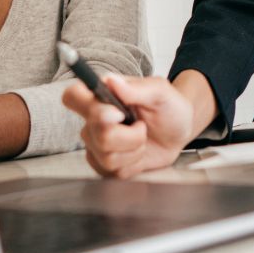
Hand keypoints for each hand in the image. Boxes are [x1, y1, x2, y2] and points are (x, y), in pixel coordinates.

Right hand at [62, 75, 194, 178]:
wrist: (180, 130)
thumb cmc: (169, 106)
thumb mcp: (160, 91)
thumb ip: (137, 88)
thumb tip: (111, 81)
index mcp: (104, 95)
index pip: (73, 96)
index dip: (86, 106)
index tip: (116, 113)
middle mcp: (95, 120)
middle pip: (94, 134)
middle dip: (127, 134)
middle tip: (142, 125)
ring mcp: (98, 144)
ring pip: (105, 156)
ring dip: (134, 148)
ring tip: (143, 136)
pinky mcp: (105, 165)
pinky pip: (113, 171)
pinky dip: (133, 162)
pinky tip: (139, 151)